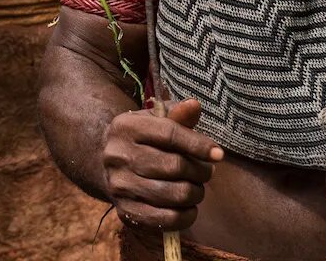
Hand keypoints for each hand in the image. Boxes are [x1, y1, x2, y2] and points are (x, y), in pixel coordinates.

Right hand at [101, 99, 222, 231]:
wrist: (107, 165)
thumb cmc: (142, 140)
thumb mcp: (155, 121)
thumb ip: (177, 115)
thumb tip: (195, 106)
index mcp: (125, 127)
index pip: (169, 134)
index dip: (198, 144)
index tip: (218, 154)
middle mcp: (118, 155)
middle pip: (175, 166)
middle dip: (200, 171)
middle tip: (206, 172)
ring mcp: (120, 186)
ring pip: (174, 194)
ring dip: (196, 193)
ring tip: (197, 187)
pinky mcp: (125, 211)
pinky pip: (167, 219)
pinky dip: (186, 216)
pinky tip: (188, 207)